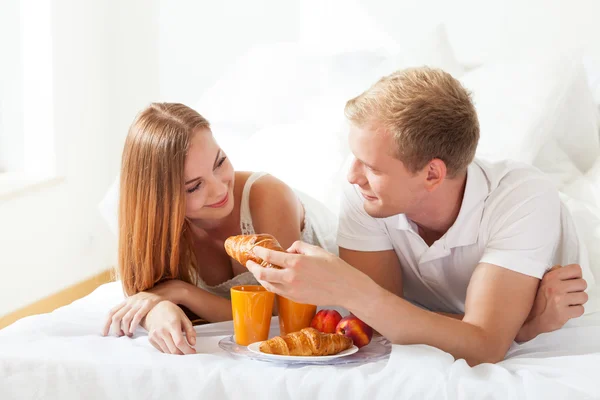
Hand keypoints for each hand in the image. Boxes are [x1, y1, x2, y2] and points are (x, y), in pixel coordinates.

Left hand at [103, 291, 163, 336]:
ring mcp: (139, 302)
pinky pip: (137, 316)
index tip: (104, 334)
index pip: (111, 312)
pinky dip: (133, 325)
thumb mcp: (137, 303)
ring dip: (125, 329)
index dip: (105, 324)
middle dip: (115, 329)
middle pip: (116, 317)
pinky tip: (133, 331)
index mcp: (126, 301)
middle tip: (119, 336)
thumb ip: (129, 311)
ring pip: (125, 318)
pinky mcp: (148, 304)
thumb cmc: (151, 301)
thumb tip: (119, 325)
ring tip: (128, 334)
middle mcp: (131, 301)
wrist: (166, 291)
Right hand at [145, 301, 196, 354]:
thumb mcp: (184, 317)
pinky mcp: (151, 339)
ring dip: (176, 354)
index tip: (193, 351)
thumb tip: (193, 343)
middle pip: (173, 350)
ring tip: (182, 349)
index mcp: (172, 324)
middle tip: (189, 352)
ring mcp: (155, 335)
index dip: (187, 350)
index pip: (179, 342)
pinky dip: (169, 351)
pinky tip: (173, 345)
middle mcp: (162, 330)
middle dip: (183, 354)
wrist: (154, 309)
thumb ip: (190, 331)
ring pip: (167, 352)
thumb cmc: (170, 312)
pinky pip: (162, 350)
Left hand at [247, 241, 372, 305]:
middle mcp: (291, 277)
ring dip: (261, 278)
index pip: (270, 257)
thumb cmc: (334, 267)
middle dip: (253, 268)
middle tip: (249, 263)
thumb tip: (287, 250)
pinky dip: (272, 285)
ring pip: (269, 285)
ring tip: (258, 272)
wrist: (346, 288)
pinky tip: (272, 281)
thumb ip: (298, 246)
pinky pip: (278, 292)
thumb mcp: (316, 250)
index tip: (254, 250)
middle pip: (263, 274)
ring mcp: (292, 290)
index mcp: (296, 262)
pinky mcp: (296, 299)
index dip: (259, 253)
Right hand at [518, 264, 586, 340]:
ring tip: (568, 302)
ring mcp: (559, 300)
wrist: (530, 319)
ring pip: (584, 296)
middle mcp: (555, 287)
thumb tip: (563, 268)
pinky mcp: (563, 313)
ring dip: (578, 301)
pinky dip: (575, 311)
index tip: (572, 281)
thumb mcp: (542, 282)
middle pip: (583, 283)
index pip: (576, 269)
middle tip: (570, 294)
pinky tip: (567, 310)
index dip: (576, 276)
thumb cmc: (537, 301)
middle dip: (578, 290)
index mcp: (551, 277)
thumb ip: (553, 273)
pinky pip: (580, 310)